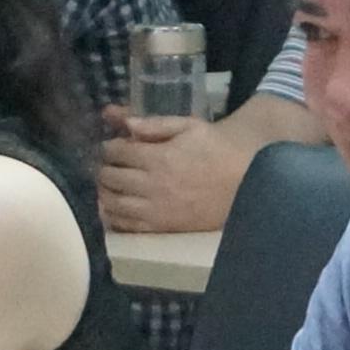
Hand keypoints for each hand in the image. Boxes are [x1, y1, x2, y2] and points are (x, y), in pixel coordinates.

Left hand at [98, 109, 241, 232]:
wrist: (244, 179)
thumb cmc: (215, 148)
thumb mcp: (188, 126)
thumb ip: (154, 124)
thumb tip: (123, 122)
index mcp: (158, 157)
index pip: (116, 152)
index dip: (110, 146)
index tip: (113, 146)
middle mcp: (153, 185)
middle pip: (109, 177)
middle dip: (104, 167)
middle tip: (110, 164)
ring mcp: (156, 209)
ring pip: (112, 203)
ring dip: (105, 192)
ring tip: (110, 185)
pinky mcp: (162, 226)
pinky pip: (126, 225)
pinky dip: (113, 216)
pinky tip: (116, 207)